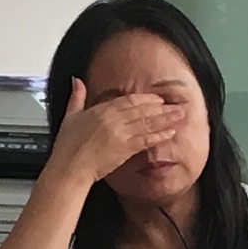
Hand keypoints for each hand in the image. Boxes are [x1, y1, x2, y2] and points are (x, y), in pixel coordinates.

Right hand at [48, 85, 182, 189]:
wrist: (70, 168)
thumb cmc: (67, 146)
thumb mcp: (70, 116)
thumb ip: (77, 97)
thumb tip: (77, 80)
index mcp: (102, 110)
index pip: (129, 100)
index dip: (146, 99)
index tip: (158, 99)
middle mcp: (114, 119)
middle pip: (143, 110)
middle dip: (161, 107)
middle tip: (177, 106)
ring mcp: (121, 134)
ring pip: (148, 123)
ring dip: (165, 119)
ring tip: (180, 116)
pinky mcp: (125, 149)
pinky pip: (146, 140)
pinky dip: (159, 136)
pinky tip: (170, 133)